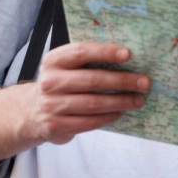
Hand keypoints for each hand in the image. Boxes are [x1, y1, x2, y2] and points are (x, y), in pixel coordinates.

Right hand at [32, 41, 150, 144]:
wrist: (32, 112)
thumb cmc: (60, 84)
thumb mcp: (65, 68)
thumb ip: (88, 61)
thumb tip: (127, 58)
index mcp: (53, 61)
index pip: (81, 51)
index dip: (105, 52)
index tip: (128, 54)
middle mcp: (49, 82)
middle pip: (92, 80)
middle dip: (122, 81)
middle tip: (144, 82)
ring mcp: (51, 105)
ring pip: (93, 103)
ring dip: (121, 101)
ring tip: (139, 100)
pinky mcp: (56, 126)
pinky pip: (89, 122)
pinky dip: (109, 117)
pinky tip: (121, 112)